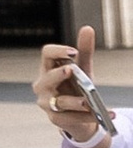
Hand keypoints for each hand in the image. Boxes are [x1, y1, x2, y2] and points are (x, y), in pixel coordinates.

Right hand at [34, 28, 107, 143]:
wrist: (77, 113)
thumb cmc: (75, 86)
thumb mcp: (82, 69)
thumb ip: (84, 51)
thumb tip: (87, 28)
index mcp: (48, 68)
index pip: (46, 54)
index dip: (58, 51)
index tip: (72, 51)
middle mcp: (43, 85)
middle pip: (47, 78)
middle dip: (58, 75)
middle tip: (71, 70)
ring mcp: (47, 103)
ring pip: (59, 102)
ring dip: (75, 102)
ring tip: (88, 103)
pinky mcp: (56, 119)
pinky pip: (72, 118)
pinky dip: (89, 117)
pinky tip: (106, 115)